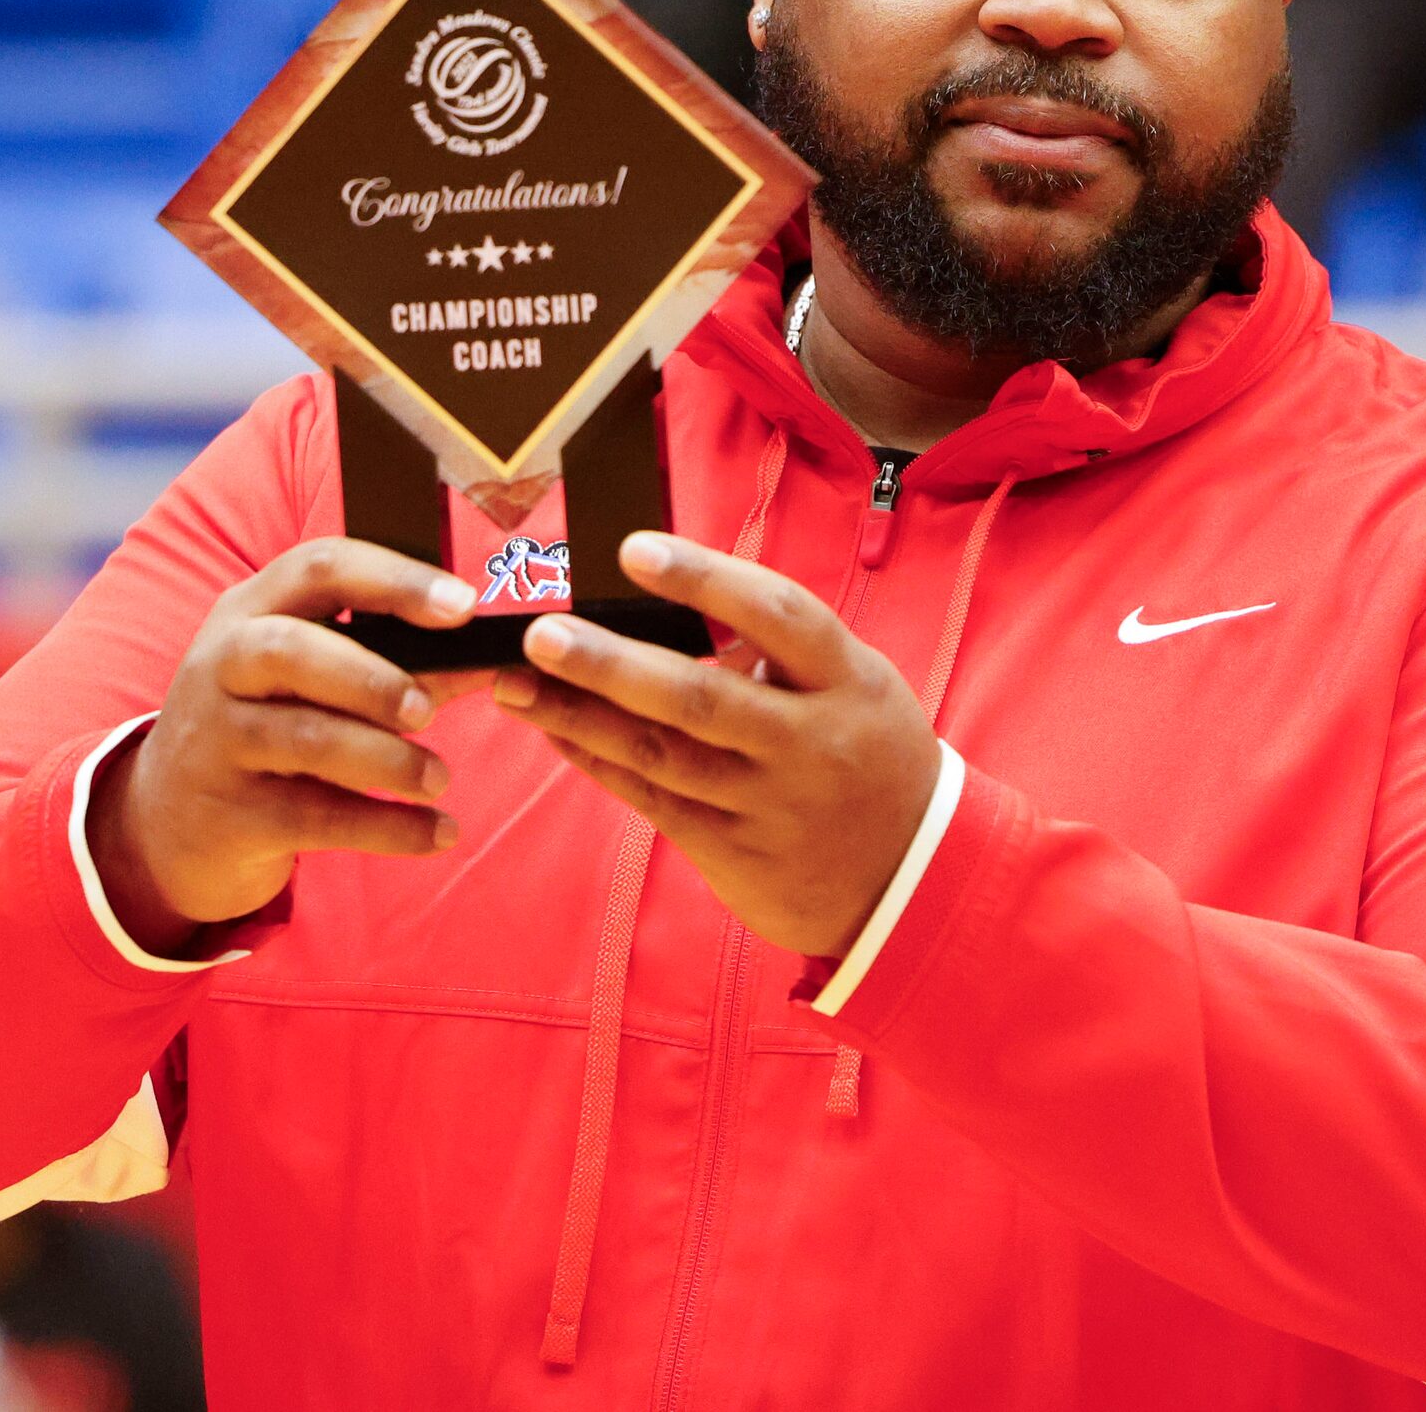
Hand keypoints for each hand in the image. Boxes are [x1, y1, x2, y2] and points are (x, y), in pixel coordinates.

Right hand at [90, 538, 487, 954]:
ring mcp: (217, 741)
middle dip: (373, 677)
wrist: (164, 823)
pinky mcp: (229, 815)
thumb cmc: (267, 728)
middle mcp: (221, 664)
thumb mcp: (310, 681)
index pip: (318, 568)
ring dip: (389, 760)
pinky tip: (437, 833)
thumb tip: (490, 660)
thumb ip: (398, 665)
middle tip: (429, 709)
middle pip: (292, 649)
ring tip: (439, 779)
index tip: (464, 606)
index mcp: (250, 611)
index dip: (395, 580)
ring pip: (306, 739)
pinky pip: (317, 818)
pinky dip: (388, 827)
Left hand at [490, 532, 942, 958]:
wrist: (911, 875)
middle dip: (611, 665)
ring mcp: (771, 803)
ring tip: (514, 684)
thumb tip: (666, 598)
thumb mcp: (852, 684)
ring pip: (662, 755)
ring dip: (579, 718)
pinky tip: (556, 734)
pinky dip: (600, 764)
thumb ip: (777, 646)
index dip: (704, 578)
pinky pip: (656, 801)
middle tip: (541, 633)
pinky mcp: (738, 853)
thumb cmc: (865, 750)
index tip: (632, 550)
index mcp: (846, 680)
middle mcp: (810, 741)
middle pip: (700, 697)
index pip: (777, 615)